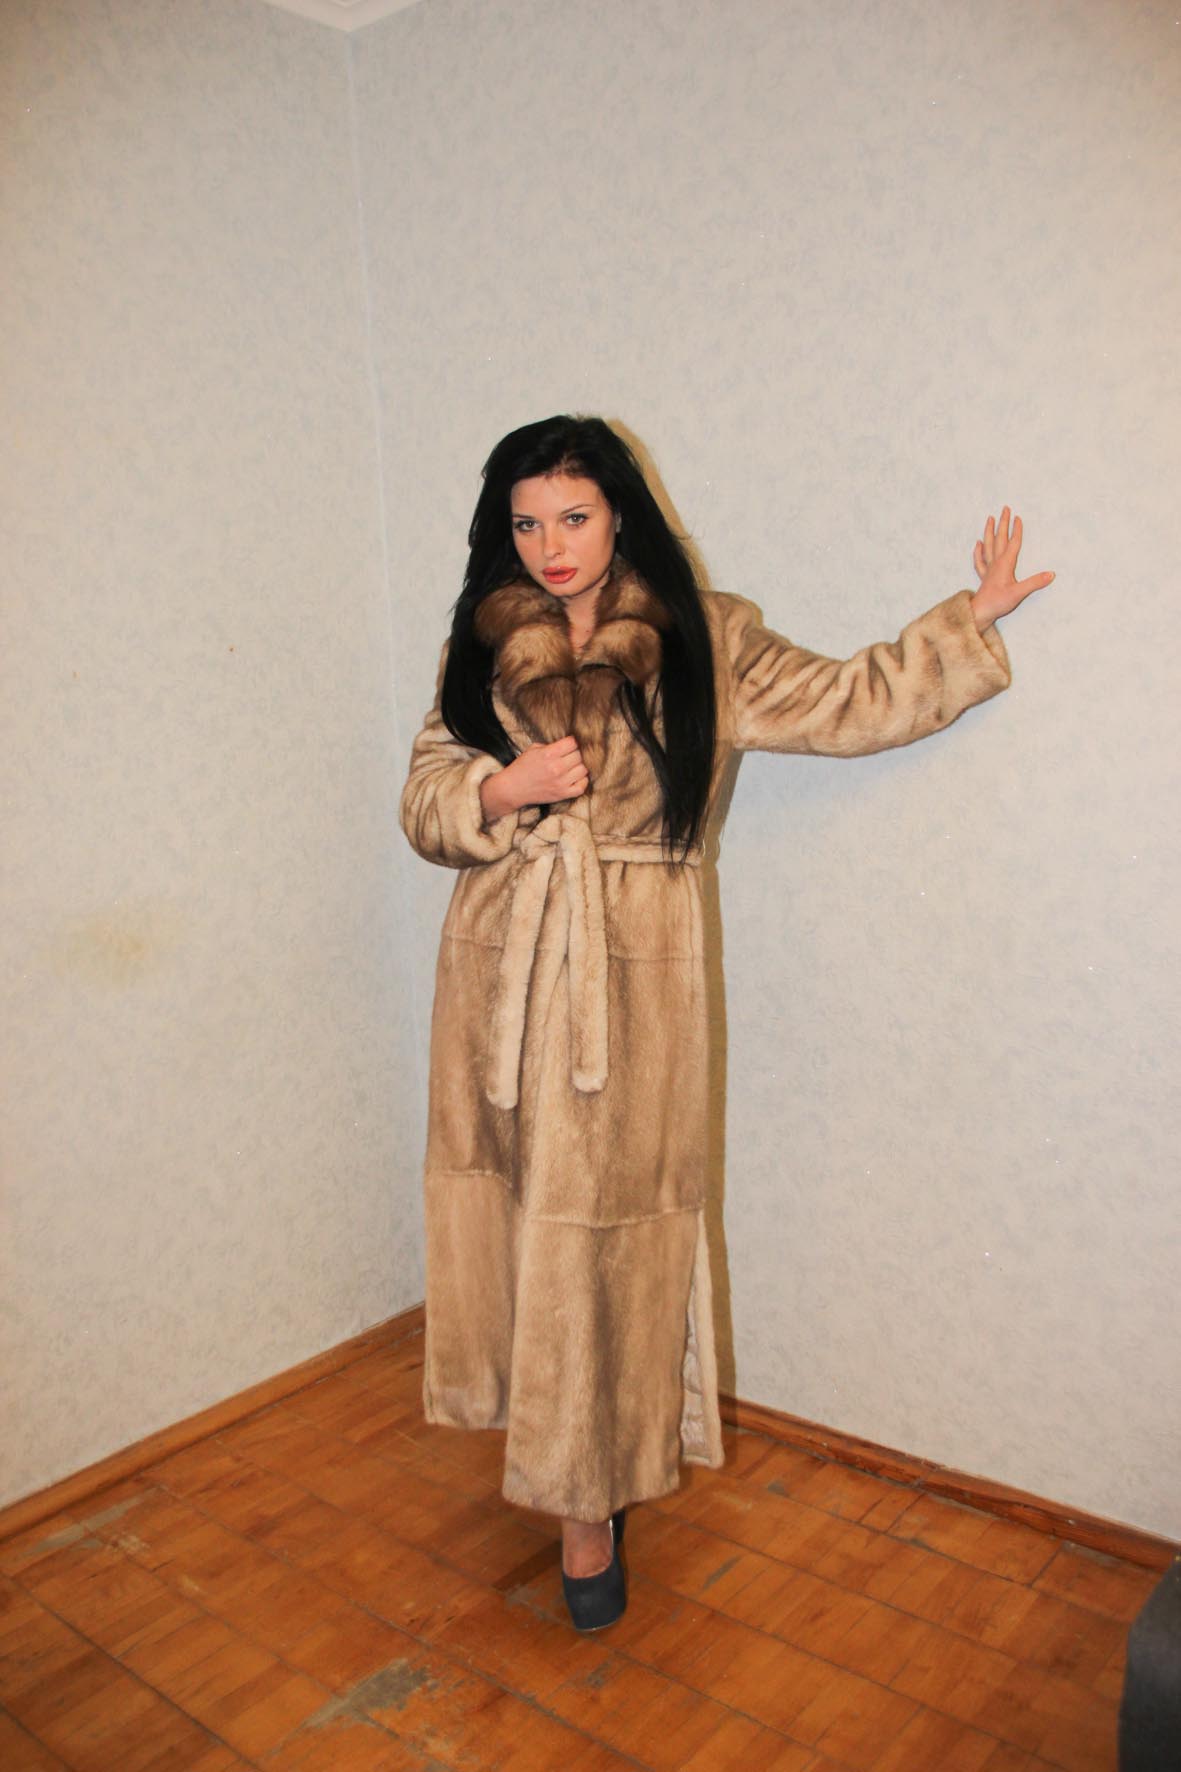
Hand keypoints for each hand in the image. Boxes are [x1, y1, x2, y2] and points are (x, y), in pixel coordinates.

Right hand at [480, 736, 588, 820]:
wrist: (512, 789)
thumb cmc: (522, 768)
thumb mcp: (533, 750)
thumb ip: (551, 746)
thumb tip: (567, 745)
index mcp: (549, 754)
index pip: (573, 743)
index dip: (573, 741)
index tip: (570, 744)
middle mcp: (557, 767)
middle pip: (580, 755)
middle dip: (576, 753)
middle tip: (571, 755)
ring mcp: (561, 782)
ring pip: (584, 770)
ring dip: (580, 766)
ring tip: (573, 766)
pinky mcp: (562, 794)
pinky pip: (582, 787)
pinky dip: (582, 781)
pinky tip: (576, 777)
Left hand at [971, 506, 1054, 629]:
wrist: (980, 612)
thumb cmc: (998, 602)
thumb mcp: (1019, 593)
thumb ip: (1035, 582)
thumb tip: (1051, 574)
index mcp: (1005, 564)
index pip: (1013, 543)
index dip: (1016, 530)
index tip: (1018, 517)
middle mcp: (996, 563)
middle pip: (999, 539)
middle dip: (1003, 523)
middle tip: (1004, 509)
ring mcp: (988, 569)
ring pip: (988, 545)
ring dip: (989, 531)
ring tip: (989, 519)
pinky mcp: (984, 577)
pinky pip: (980, 560)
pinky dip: (978, 550)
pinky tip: (978, 544)